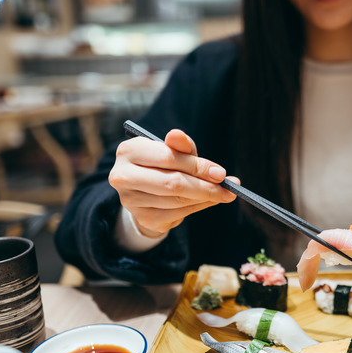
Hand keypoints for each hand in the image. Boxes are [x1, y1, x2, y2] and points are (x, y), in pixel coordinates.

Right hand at [109, 129, 236, 236]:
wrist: (146, 191)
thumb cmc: (162, 164)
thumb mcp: (173, 150)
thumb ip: (180, 144)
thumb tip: (178, 135)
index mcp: (129, 151)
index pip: (168, 158)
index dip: (197, 166)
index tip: (221, 173)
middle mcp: (123, 176)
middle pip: (173, 183)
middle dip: (205, 186)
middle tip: (228, 188)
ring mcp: (131, 200)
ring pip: (178, 200)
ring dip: (205, 198)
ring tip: (222, 193)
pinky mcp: (143, 218)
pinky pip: (178, 214)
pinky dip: (198, 207)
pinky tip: (207, 201)